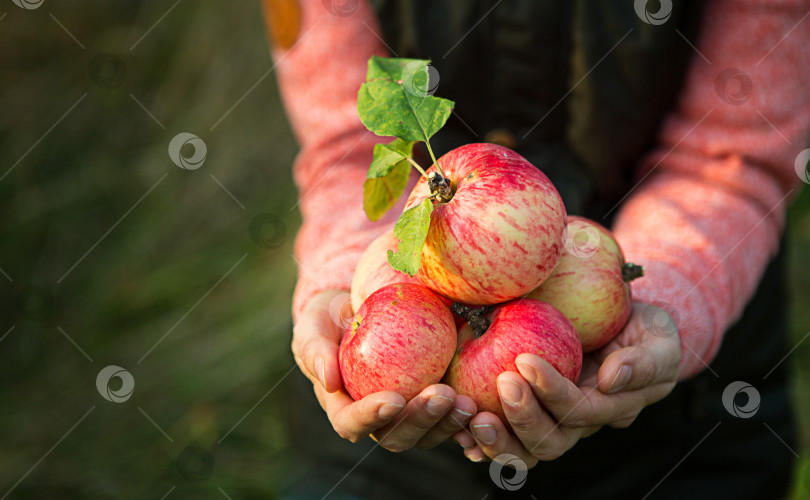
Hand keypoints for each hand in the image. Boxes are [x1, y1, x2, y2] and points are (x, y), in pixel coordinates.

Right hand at [292, 289, 476, 450]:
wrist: (358, 306)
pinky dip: (465, 415)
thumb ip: (315, 348)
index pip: (351, 423)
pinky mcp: (430, 403)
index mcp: (343, 406)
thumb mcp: (314, 324)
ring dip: (447, 421)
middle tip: (442, 394)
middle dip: (420, 420)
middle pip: (396, 435)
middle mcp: (376, 418)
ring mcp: (406, 414)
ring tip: (467, 401)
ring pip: (427, 433)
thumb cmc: (328, 317)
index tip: (393, 398)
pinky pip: (449, 417)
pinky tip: (482, 401)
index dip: (370, 417)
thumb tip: (327, 380)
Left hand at [454, 302, 680, 465]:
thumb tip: (611, 378)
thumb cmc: (644, 330)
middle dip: (522, 418)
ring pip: (524, 450)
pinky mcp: (527, 413)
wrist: (622, 325)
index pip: (579, 410)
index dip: (553, 392)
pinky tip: (456, 426)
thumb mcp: (659, 339)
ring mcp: (551, 421)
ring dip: (496, 438)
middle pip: (549, 440)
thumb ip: (645, 361)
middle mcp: (577, 422)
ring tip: (469, 415)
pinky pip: (503, 435)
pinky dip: (478, 438)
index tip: (525, 360)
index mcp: (609, 407)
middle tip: (500, 382)